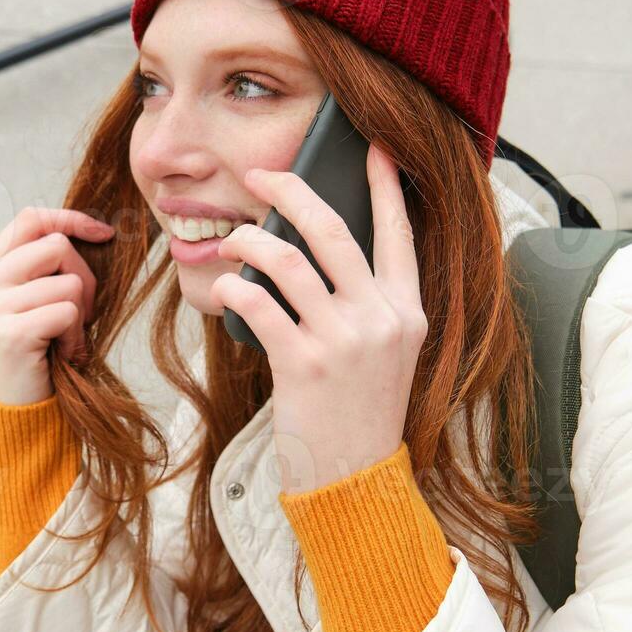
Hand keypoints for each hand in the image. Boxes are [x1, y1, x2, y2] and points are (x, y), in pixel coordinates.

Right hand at [0, 207, 114, 405]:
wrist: (12, 410)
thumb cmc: (32, 354)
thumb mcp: (28, 302)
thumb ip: (43, 268)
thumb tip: (93, 230)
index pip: (30, 219)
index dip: (71, 219)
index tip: (103, 233)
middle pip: (56, 245)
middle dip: (85, 276)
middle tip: (80, 313)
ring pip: (69, 282)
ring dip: (80, 315)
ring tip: (64, 339)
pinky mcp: (11, 332)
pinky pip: (68, 312)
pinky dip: (75, 337)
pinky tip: (62, 354)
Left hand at [214, 144, 426, 493]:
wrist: (355, 482)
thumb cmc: (359, 414)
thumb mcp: (383, 355)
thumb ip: (364, 306)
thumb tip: (310, 251)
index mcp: (407, 311)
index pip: (399, 234)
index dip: (385, 188)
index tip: (374, 150)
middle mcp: (382, 319)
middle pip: (332, 230)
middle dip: (291, 191)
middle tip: (261, 175)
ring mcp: (345, 341)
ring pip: (288, 260)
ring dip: (248, 240)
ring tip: (229, 241)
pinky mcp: (305, 365)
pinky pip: (258, 304)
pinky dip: (233, 288)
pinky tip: (223, 288)